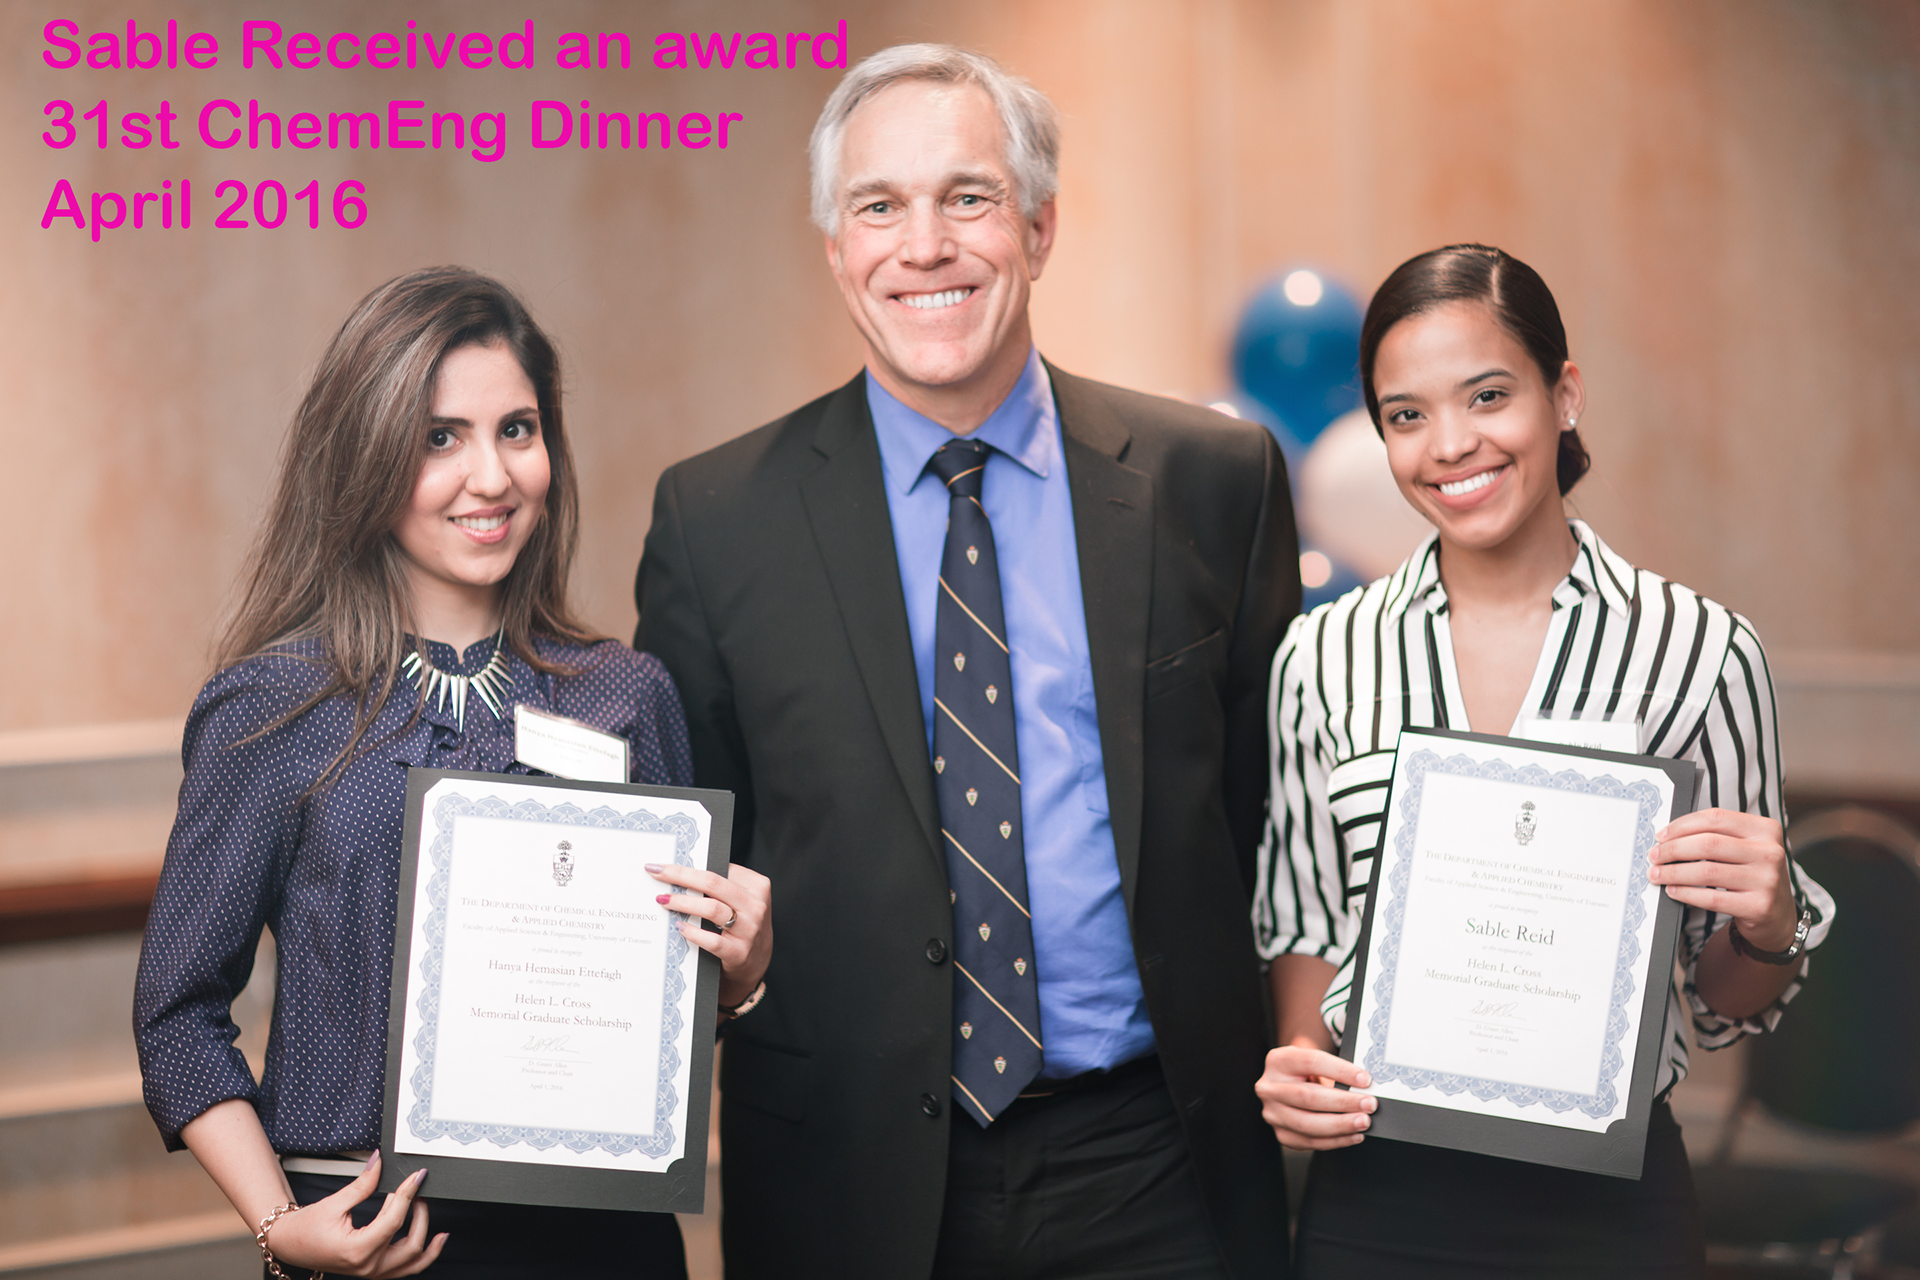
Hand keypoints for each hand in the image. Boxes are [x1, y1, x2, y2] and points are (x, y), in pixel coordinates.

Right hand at [262, 1152, 446, 1277]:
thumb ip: (363, 1184)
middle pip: (411, 1244)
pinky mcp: (373, 1270)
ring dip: (427, 1237)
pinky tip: (433, 1239)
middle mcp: (367, 1266)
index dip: (407, 1193)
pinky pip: (405, 1267)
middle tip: (418, 1191)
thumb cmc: (305, 1228)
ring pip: (414, 1262)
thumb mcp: (334, 1202)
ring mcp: (371, 1272)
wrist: (289, 1245)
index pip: (394, 1220)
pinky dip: (422, 1254)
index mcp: (357, 1250)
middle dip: (421, 1214)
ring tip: (427, 1211)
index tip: (417, 1176)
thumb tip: (380, 1162)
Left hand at [648, 861, 771, 1007]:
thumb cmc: (743, 926)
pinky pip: (713, 941)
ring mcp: (749, 930)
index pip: (720, 868)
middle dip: (681, 875)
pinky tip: (679, 927)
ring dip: (683, 902)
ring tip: (663, 900)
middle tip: (657, 873)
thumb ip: (721, 888)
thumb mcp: (741, 901)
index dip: (689, 866)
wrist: (757, 963)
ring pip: (712, 909)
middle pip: (713, 883)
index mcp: (757, 886)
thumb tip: (682, 874)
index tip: (665, 865)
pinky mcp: (739, 952)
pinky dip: (693, 932)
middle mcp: (756, 906)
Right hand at [1255, 1036, 1375, 1150]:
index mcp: (1278, 1061)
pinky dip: (1336, 1140)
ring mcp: (1273, 1112)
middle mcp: (1269, 1087)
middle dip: (1343, 1102)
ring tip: (1363, 1122)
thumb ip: (1334, 1071)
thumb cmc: (1305, 1072)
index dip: (1340, 1071)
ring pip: (1308, 1123)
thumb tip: (1364, 1087)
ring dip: (1341, 1125)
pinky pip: (1310, 1141)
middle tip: (1368, 1104)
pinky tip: (1353, 1135)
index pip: (1311, 1062)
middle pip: (1308, 1096)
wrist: (1287, 1085)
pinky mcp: (1281, 1133)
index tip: (1365, 1080)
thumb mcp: (1315, 1063)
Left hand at [1649, 808, 1796, 951]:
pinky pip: (1711, 898)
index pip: (1715, 818)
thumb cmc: (1752, 875)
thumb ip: (1716, 836)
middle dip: (1673, 849)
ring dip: (1674, 873)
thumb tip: (1668, 836)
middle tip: (1654, 856)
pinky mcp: (1759, 906)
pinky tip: (1673, 891)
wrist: (1778, 915)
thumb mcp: (1745, 848)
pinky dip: (1686, 893)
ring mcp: (1767, 880)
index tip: (1661, 835)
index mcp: (1765, 829)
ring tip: (1657, 875)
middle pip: (1708, 844)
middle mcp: (1770, 852)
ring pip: (1706, 871)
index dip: (1682, 825)